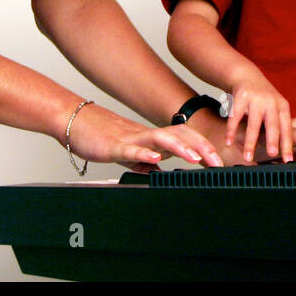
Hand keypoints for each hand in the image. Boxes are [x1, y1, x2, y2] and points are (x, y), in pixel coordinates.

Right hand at [64, 103, 222, 171]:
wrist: (76, 123)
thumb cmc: (101, 137)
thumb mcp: (129, 153)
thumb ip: (145, 161)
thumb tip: (159, 173)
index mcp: (152, 139)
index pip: (184, 139)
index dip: (204, 148)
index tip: (219, 162)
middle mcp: (146, 136)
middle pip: (180, 135)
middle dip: (202, 147)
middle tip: (218, 162)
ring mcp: (131, 139)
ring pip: (160, 139)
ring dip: (181, 148)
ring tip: (195, 158)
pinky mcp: (114, 146)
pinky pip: (131, 149)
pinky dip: (144, 153)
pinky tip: (155, 159)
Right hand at [225, 68, 291, 162]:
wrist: (246, 75)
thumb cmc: (263, 99)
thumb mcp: (276, 107)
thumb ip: (279, 126)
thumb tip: (284, 154)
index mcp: (282, 107)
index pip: (286, 128)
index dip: (287, 144)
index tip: (288, 160)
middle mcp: (271, 102)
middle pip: (272, 125)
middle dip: (272, 141)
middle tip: (272, 155)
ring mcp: (256, 98)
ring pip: (253, 124)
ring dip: (250, 142)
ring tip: (247, 157)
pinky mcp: (241, 96)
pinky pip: (235, 117)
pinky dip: (231, 131)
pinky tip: (228, 142)